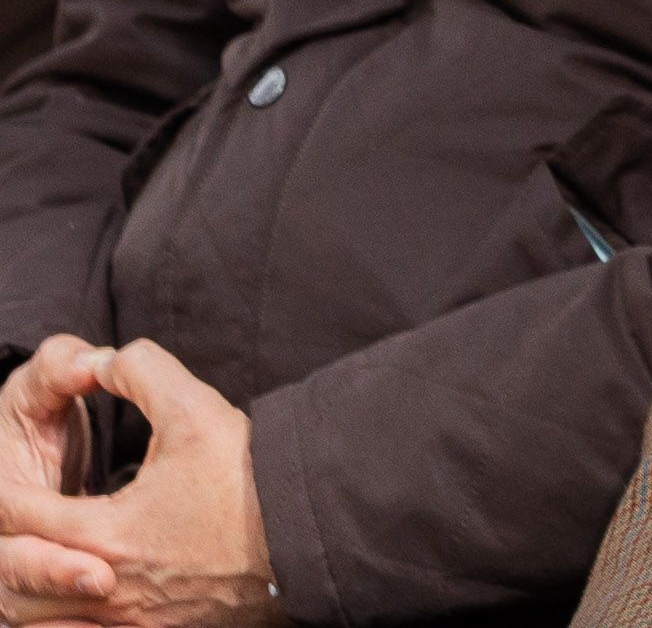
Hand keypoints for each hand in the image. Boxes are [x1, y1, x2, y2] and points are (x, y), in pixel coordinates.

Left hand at [0, 344, 277, 627]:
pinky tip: (84, 598)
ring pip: (43, 619)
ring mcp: (132, 617)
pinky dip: (68, 620)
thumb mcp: (196, 409)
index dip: (8, 494)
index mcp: (104, 532)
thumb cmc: (252, 479)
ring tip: (40, 563)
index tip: (12, 477)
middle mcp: (108, 585)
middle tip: (17, 524)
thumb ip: (142, 371)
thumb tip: (107, 360)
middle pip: (19, 579)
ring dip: (35, 588)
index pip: (20, 517)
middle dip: (12, 548)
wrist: (309, 533)